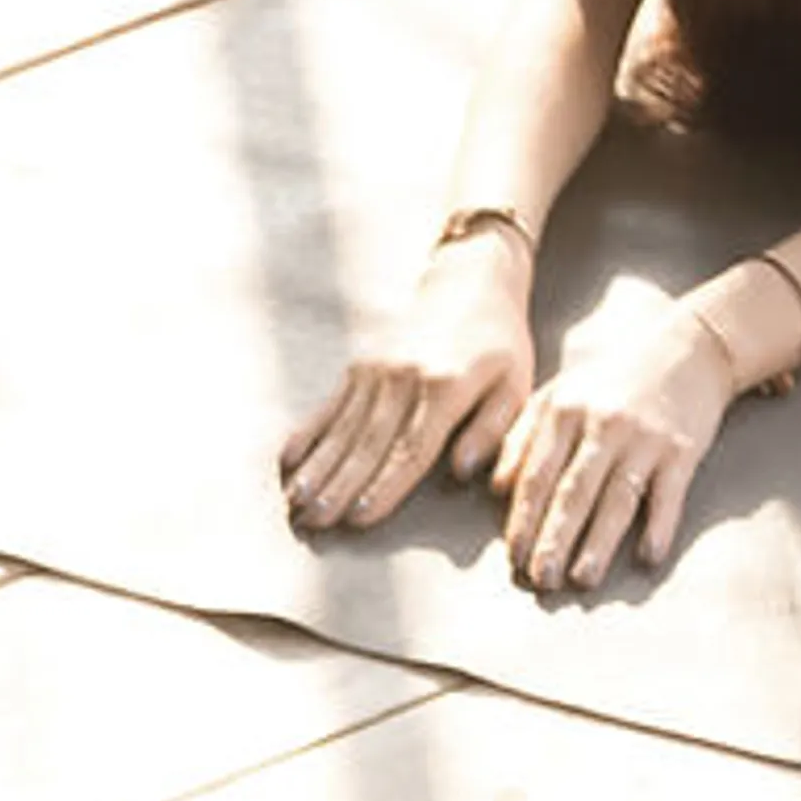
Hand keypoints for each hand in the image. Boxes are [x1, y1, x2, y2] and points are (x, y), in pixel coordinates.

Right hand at [279, 234, 534, 533]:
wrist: (468, 279)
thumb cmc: (498, 345)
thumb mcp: (514, 385)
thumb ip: (491, 430)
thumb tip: (461, 471)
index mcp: (445, 388)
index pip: (411, 449)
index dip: (384, 487)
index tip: (359, 518)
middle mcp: (403, 380)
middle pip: (367, 445)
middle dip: (338, 486)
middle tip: (314, 521)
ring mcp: (375, 373)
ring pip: (342, 430)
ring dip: (316, 469)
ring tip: (294, 502)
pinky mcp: (359, 368)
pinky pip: (328, 407)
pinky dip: (306, 434)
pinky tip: (286, 461)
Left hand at [493, 280, 729, 590]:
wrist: (689, 346)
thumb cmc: (614, 378)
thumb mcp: (559, 393)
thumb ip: (522, 438)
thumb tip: (495, 488)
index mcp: (565, 413)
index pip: (538, 475)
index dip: (524, 520)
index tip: (513, 558)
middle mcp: (603, 425)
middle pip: (574, 491)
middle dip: (555, 539)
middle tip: (541, 580)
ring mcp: (644, 438)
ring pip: (618, 497)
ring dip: (600, 543)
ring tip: (583, 579)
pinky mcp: (683, 449)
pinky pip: (669, 494)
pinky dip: (660, 525)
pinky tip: (648, 556)